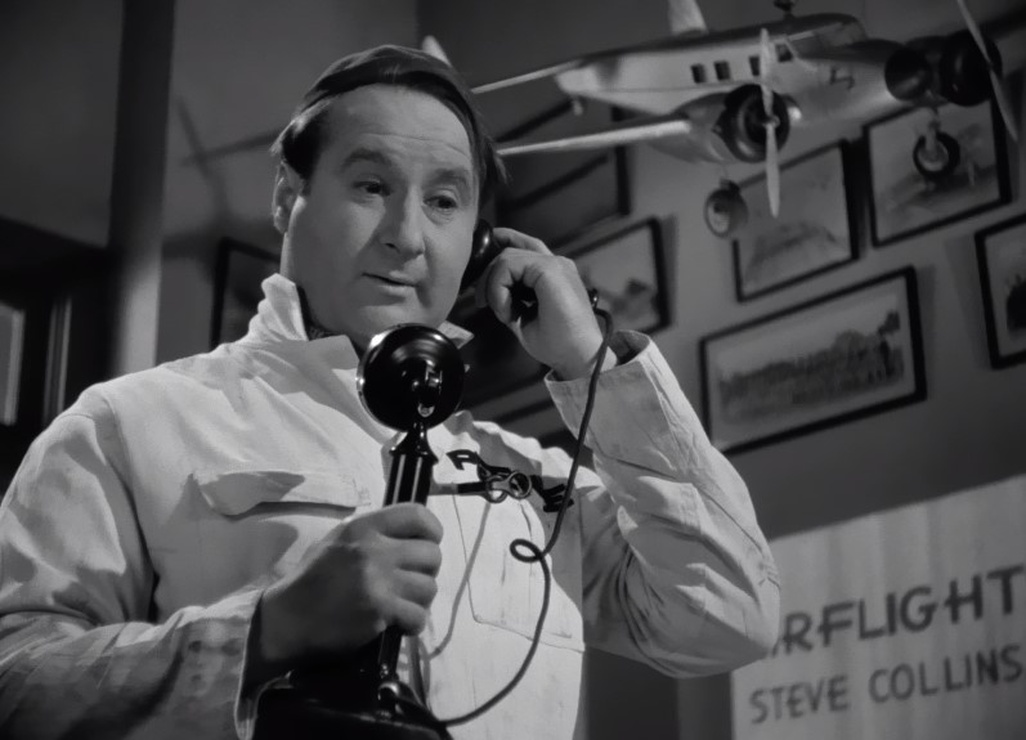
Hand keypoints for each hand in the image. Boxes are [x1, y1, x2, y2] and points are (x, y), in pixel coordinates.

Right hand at [254, 503, 442, 671]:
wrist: (287, 619)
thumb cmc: (312, 580)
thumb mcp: (338, 541)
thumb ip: (373, 535)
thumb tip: (410, 536)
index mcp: (363, 527)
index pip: (417, 515)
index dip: (432, 531)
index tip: (428, 544)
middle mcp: (374, 549)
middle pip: (432, 554)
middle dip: (427, 571)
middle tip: (412, 583)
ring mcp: (378, 580)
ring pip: (429, 587)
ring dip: (420, 600)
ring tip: (403, 605)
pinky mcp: (380, 610)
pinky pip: (419, 615)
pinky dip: (413, 624)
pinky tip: (399, 625)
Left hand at [475, 227, 607, 379]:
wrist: (579, 357)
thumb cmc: (557, 344)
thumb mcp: (525, 317)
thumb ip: (510, 299)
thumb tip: (488, 292)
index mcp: (554, 273)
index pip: (523, 247)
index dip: (500, 250)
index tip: (483, 275)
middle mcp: (556, 263)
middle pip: (511, 251)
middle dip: (489, 275)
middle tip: (482, 302)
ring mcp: (554, 264)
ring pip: (507, 257)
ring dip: (493, 285)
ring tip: (503, 312)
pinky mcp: (549, 269)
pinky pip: (509, 266)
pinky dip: (499, 288)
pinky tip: (507, 311)